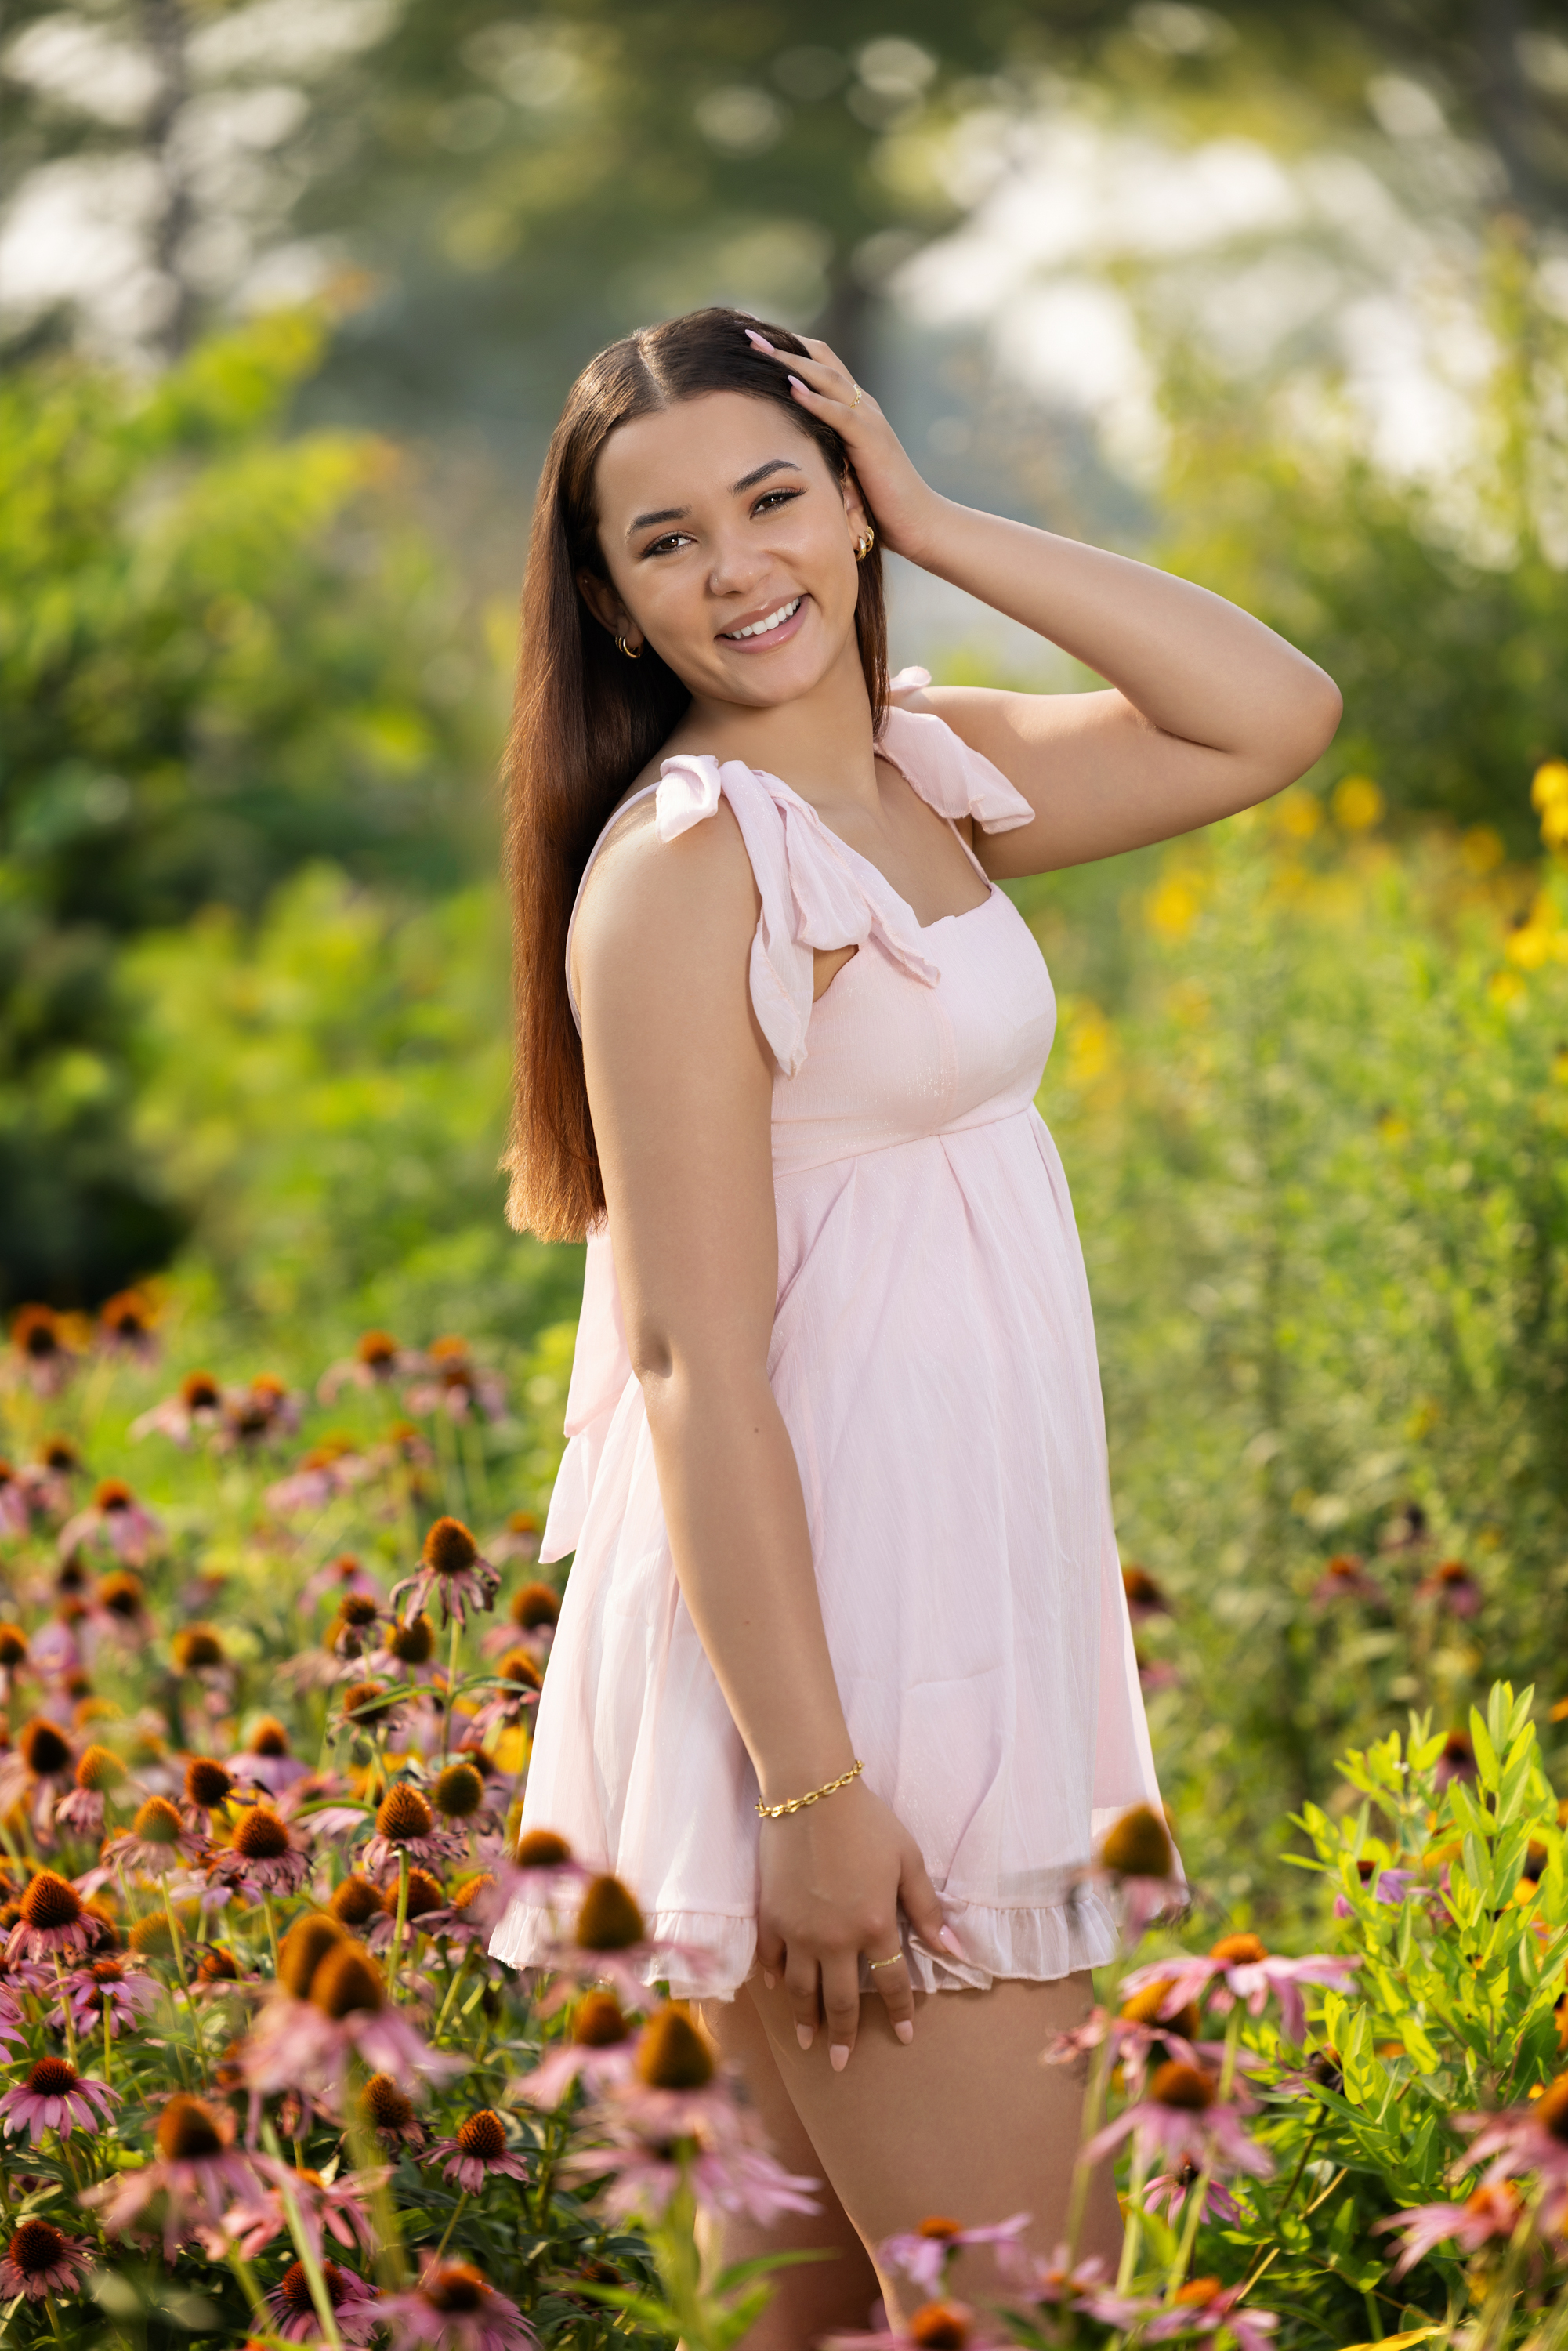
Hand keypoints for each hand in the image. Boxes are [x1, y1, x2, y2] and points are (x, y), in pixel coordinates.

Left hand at [743, 327, 945, 563]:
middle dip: (783, 343)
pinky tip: (791, 388)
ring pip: (828, 379)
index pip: (820, 363)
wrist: (918, 521)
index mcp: (854, 408)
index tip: (754, 336)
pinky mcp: (872, 441)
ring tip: (760, 348)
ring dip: (792, 362)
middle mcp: (863, 405)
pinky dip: (815, 400)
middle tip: (746, 329)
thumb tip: (784, 450)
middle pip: (820, 359)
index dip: (788, 347)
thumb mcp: (841, 467)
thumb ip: (822, 448)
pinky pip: (841, 414)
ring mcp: (869, 420)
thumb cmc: (878, 501)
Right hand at [754, 1778, 957, 2067]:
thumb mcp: (908, 1860)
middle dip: (845, 2035)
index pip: (893, 1984)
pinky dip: (774, 1978)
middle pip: (841, 2000)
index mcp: (875, 1927)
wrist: (810, 1792)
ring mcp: (798, 1932)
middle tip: (843, 2063)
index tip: (905, 2037)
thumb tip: (952, 1949)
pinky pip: (771, 1959)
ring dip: (806, 2020)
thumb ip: (927, 1909)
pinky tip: (777, 1990)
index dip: (901, 2013)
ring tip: (809, 2043)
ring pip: (801, 1990)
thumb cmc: (867, 1821)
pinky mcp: (770, 1916)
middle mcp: (835, 1940)